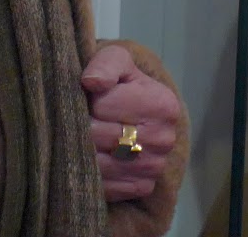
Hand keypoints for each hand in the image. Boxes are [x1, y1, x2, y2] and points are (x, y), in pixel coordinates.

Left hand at [81, 43, 180, 202]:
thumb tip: (92, 82)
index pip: (102, 105)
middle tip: (84, 119)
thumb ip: (105, 64)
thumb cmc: (121, 81)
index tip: (91, 97)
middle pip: (99, 136)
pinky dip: (93, 174)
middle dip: (83, 126)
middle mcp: (165, 139)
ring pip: (100, 165)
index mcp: (162, 104)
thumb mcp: (115, 60)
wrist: (133, 109)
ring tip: (86, 136)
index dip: (89, 100)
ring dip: (83, 151)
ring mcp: (155, 167)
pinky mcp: (142, 187)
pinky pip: (107, 186)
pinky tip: (94, 157)